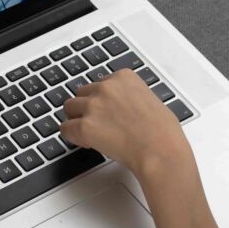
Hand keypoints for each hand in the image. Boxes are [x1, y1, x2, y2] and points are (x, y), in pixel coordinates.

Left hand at [61, 69, 189, 179]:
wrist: (160, 150)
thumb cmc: (163, 132)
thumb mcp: (150, 100)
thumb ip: (131, 97)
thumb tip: (123, 107)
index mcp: (124, 77)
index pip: (100, 83)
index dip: (102, 100)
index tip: (108, 112)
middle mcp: (106, 87)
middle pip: (82, 93)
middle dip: (87, 108)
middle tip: (98, 123)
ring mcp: (94, 106)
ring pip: (70, 108)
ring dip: (78, 119)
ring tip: (91, 133)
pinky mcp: (85, 126)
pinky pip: (65, 129)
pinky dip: (72, 136)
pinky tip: (87, 142)